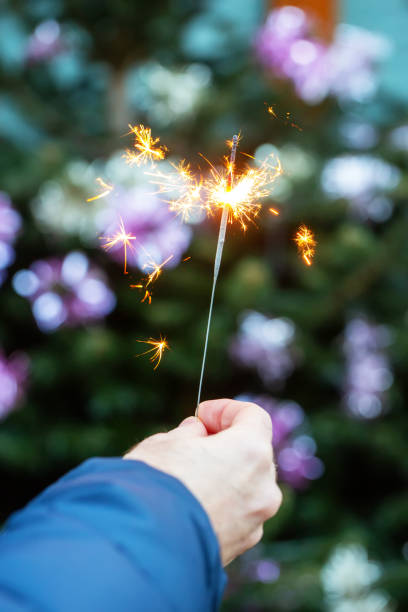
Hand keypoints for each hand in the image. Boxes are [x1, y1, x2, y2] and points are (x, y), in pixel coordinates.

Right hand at [125, 398, 281, 564]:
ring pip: (247, 486)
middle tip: (193, 443)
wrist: (142, 547)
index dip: (226, 409)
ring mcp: (255, 520)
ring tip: (187, 476)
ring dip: (225, 475)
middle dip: (226, 443)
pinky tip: (189, 505)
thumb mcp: (164, 444)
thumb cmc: (154, 485)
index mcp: (250, 451)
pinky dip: (220, 504)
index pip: (254, 416)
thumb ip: (188, 433)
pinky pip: (236, 514)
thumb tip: (197, 433)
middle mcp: (263, 487)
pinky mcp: (241, 546)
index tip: (200, 415)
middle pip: (254, 452)